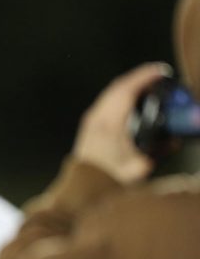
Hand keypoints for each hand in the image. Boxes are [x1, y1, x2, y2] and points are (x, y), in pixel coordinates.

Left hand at [72, 62, 170, 184]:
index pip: (127, 89)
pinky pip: (106, 101)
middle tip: (157, 75)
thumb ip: (159, 152)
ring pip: (110, 93)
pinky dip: (120, 95)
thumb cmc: (108, 178)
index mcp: (110, 122)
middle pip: (118, 87)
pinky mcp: (89, 125)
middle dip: (139, 78)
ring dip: (129, 86)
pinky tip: (129, 100)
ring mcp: (91, 120)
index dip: (145, 76)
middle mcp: (98, 117)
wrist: (84, 187)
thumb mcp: (140, 166)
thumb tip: (174, 141)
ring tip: (146, 85)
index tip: (161, 71)